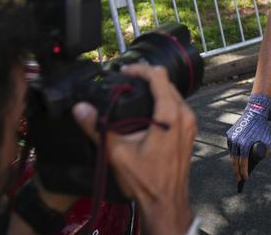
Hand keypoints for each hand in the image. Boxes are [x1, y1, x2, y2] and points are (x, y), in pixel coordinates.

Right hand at [72, 64, 196, 234]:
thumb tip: (80, 108)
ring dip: (156, 90)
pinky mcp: (189, 132)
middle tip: (125, 81)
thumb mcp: (118, 153)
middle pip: (167, 83)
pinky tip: (146, 110)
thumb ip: (98, 127)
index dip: (140, 69)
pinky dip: (163, 102)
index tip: (124, 71)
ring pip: (174, 95)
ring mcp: (190, 123)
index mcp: (171, 115)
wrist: (166, 202)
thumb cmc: (145, 179)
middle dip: (147, 78)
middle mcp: (185, 115)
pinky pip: (177, 107)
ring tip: (134, 92)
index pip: (159, 76)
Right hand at [226, 93, 270, 182]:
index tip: (244, 178)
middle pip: (235, 161)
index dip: (243, 172)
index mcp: (245, 144)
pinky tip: (236, 158)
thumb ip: (266, 151)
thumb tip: (261, 158)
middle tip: (239, 178)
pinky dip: (233, 153)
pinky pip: (231, 147)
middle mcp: (236, 142)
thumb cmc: (261, 127)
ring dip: (234, 162)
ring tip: (237, 170)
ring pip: (232, 154)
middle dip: (237, 171)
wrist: (254, 112)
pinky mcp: (229, 134)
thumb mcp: (267, 140)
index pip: (243, 162)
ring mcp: (231, 138)